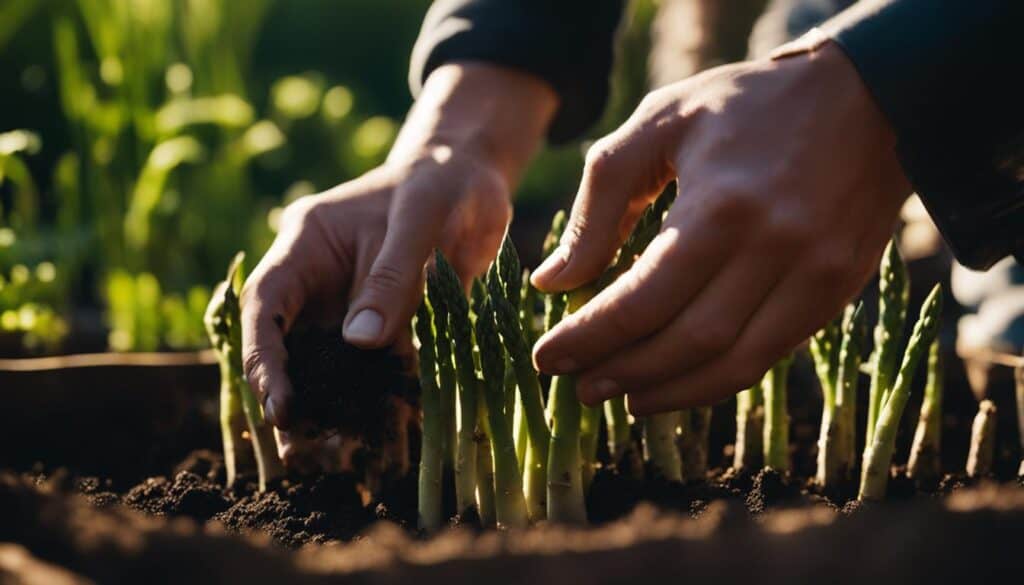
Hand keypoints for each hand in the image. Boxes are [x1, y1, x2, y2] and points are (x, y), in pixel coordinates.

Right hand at [240, 63, 555, 465]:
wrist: (475, 181)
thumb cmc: (441, 182)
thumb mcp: (420, 217)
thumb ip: (392, 275)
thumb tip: (360, 343)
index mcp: (307, 245)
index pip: (266, 302)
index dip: (263, 355)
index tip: (277, 401)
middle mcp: (321, 283)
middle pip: (291, 345)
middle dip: (290, 396)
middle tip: (298, 448)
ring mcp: (355, 309)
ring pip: (332, 367)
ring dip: (334, 409)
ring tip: (334, 458)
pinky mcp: (393, 329)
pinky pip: (380, 371)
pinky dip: (383, 402)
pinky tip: (391, 437)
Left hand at [531, 41, 911, 414]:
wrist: (865, 93)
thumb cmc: (744, 104)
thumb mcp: (656, 126)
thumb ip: (599, 208)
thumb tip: (552, 283)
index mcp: (720, 206)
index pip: (642, 300)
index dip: (590, 338)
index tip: (548, 358)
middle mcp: (774, 249)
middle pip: (686, 341)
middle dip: (623, 372)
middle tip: (579, 387)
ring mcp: (816, 275)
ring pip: (732, 363)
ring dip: (670, 392)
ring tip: (622, 399)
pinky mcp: (839, 289)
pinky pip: (771, 354)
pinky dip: (719, 378)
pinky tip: (679, 381)